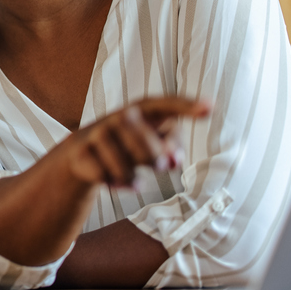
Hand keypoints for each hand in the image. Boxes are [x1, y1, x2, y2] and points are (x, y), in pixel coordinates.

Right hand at [60, 97, 208, 188]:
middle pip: (147, 148)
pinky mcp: (79, 151)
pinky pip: (104, 176)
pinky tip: (113, 182)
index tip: (210, 108)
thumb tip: (174, 161)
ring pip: (124, 167)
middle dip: (154, 162)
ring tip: (132, 179)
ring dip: (131, 178)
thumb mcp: (152, 142)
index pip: (165, 105)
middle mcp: (117, 117)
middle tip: (157, 166)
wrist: (80, 151)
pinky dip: (114, 184)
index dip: (187, 107)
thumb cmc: (127, 144)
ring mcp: (96, 133)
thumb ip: (171, 147)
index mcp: (140, 110)